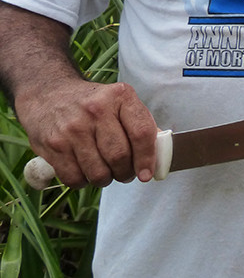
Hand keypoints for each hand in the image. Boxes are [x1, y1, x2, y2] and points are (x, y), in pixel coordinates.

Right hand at [17, 77, 157, 187]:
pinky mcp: (54, 145)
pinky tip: (85, 171)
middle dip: (126, 173)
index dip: (147, 158)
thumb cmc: (94, 104)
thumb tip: (160, 153)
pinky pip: (75, 178)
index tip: (147, 174)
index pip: (141, 133)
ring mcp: (73, 128)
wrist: (49, 95)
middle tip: (125, 173)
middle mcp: (96, 110)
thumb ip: (140, 124)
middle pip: (120, 156)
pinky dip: (83, 182)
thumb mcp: (120, 102)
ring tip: (105, 171)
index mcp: (120, 96)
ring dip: (106, 179)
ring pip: (98, 172)